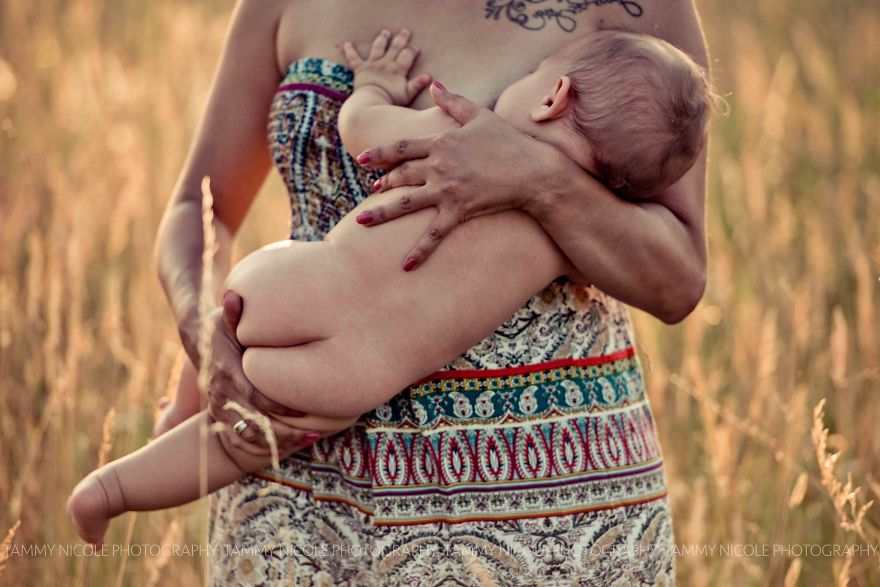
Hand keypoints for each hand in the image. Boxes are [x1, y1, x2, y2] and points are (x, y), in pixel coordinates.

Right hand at [183, 291, 320, 452]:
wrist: (197, 340)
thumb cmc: (219, 325)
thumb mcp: (224, 317)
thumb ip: (232, 312)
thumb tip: (233, 297)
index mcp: (225, 371)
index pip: (252, 394)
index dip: (276, 406)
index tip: (301, 412)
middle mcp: (221, 393)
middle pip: (253, 421)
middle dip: (283, 432)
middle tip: (314, 434)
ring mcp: (219, 406)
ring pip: (247, 434)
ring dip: (277, 441)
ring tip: (308, 440)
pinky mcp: (221, 414)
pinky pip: (242, 437)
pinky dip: (265, 444)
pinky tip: (290, 443)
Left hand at [342, 29, 430, 105]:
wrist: (371, 102)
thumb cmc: (390, 100)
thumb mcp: (407, 94)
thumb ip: (417, 84)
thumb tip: (428, 76)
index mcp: (397, 69)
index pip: (407, 56)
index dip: (412, 51)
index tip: (415, 49)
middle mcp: (386, 64)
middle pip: (395, 47)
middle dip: (401, 39)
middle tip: (405, 31)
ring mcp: (373, 65)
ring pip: (378, 47)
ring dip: (382, 39)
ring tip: (385, 32)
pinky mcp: (360, 69)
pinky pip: (354, 58)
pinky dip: (350, 51)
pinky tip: (347, 44)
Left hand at [354, 82, 562, 270]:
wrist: (532, 170)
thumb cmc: (509, 141)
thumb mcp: (479, 115)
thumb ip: (453, 102)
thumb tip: (435, 85)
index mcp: (440, 142)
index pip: (401, 147)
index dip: (379, 153)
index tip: (362, 159)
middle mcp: (438, 165)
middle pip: (400, 175)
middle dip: (383, 183)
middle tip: (373, 189)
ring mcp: (446, 189)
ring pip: (406, 203)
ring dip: (381, 213)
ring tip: (361, 221)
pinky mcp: (458, 210)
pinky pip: (434, 234)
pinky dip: (420, 251)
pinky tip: (406, 265)